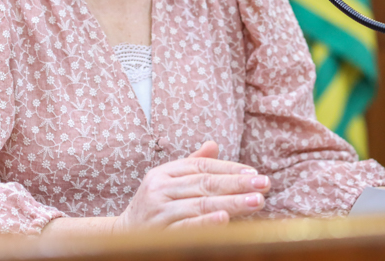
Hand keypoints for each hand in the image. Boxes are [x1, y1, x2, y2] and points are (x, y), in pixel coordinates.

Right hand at [113, 140, 270, 230]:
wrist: (119, 239)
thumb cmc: (153, 209)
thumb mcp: (167, 183)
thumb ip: (191, 165)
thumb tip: (213, 144)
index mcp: (163, 173)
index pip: (202, 167)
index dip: (229, 169)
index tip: (254, 173)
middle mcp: (159, 188)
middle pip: (205, 183)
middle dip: (238, 184)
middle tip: (265, 184)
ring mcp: (158, 211)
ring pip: (201, 204)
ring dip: (232, 202)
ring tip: (257, 202)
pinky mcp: (158, 234)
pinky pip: (186, 227)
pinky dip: (205, 223)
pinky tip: (225, 219)